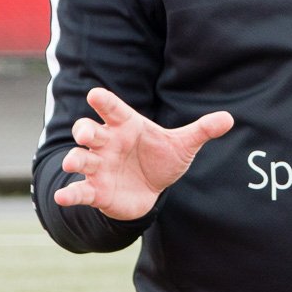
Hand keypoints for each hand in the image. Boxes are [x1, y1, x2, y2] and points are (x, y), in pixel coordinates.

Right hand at [52, 87, 232, 220]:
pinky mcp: (95, 191)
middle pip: (88, 130)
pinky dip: (70, 194)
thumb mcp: (182, 145)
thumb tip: (229, 118)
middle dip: (84, 130)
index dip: (104, 101)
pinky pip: (80, 191)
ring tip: (74, 163)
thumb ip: (202, 130)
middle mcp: (107, 143)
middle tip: (86, 132)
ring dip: (74, 160)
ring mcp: (98, 166)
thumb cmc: (160, 159)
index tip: (95, 94)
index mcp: (126, 126)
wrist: (150, 191)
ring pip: (79, 158)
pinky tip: (63, 198)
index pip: (112, 109)